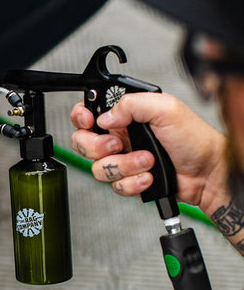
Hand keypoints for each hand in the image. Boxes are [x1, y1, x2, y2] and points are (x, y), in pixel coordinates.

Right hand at [70, 92, 225, 212]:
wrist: (207, 173)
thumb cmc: (194, 139)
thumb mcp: (166, 108)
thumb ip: (131, 104)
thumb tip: (105, 116)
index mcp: (127, 114)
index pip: (89, 112)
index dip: (81, 117)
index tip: (88, 121)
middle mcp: (122, 136)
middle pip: (84, 142)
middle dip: (98, 147)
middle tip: (118, 145)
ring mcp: (125, 159)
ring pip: (99, 168)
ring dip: (125, 166)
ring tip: (147, 161)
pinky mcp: (130, 179)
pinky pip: (116, 186)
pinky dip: (133, 183)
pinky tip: (149, 176)